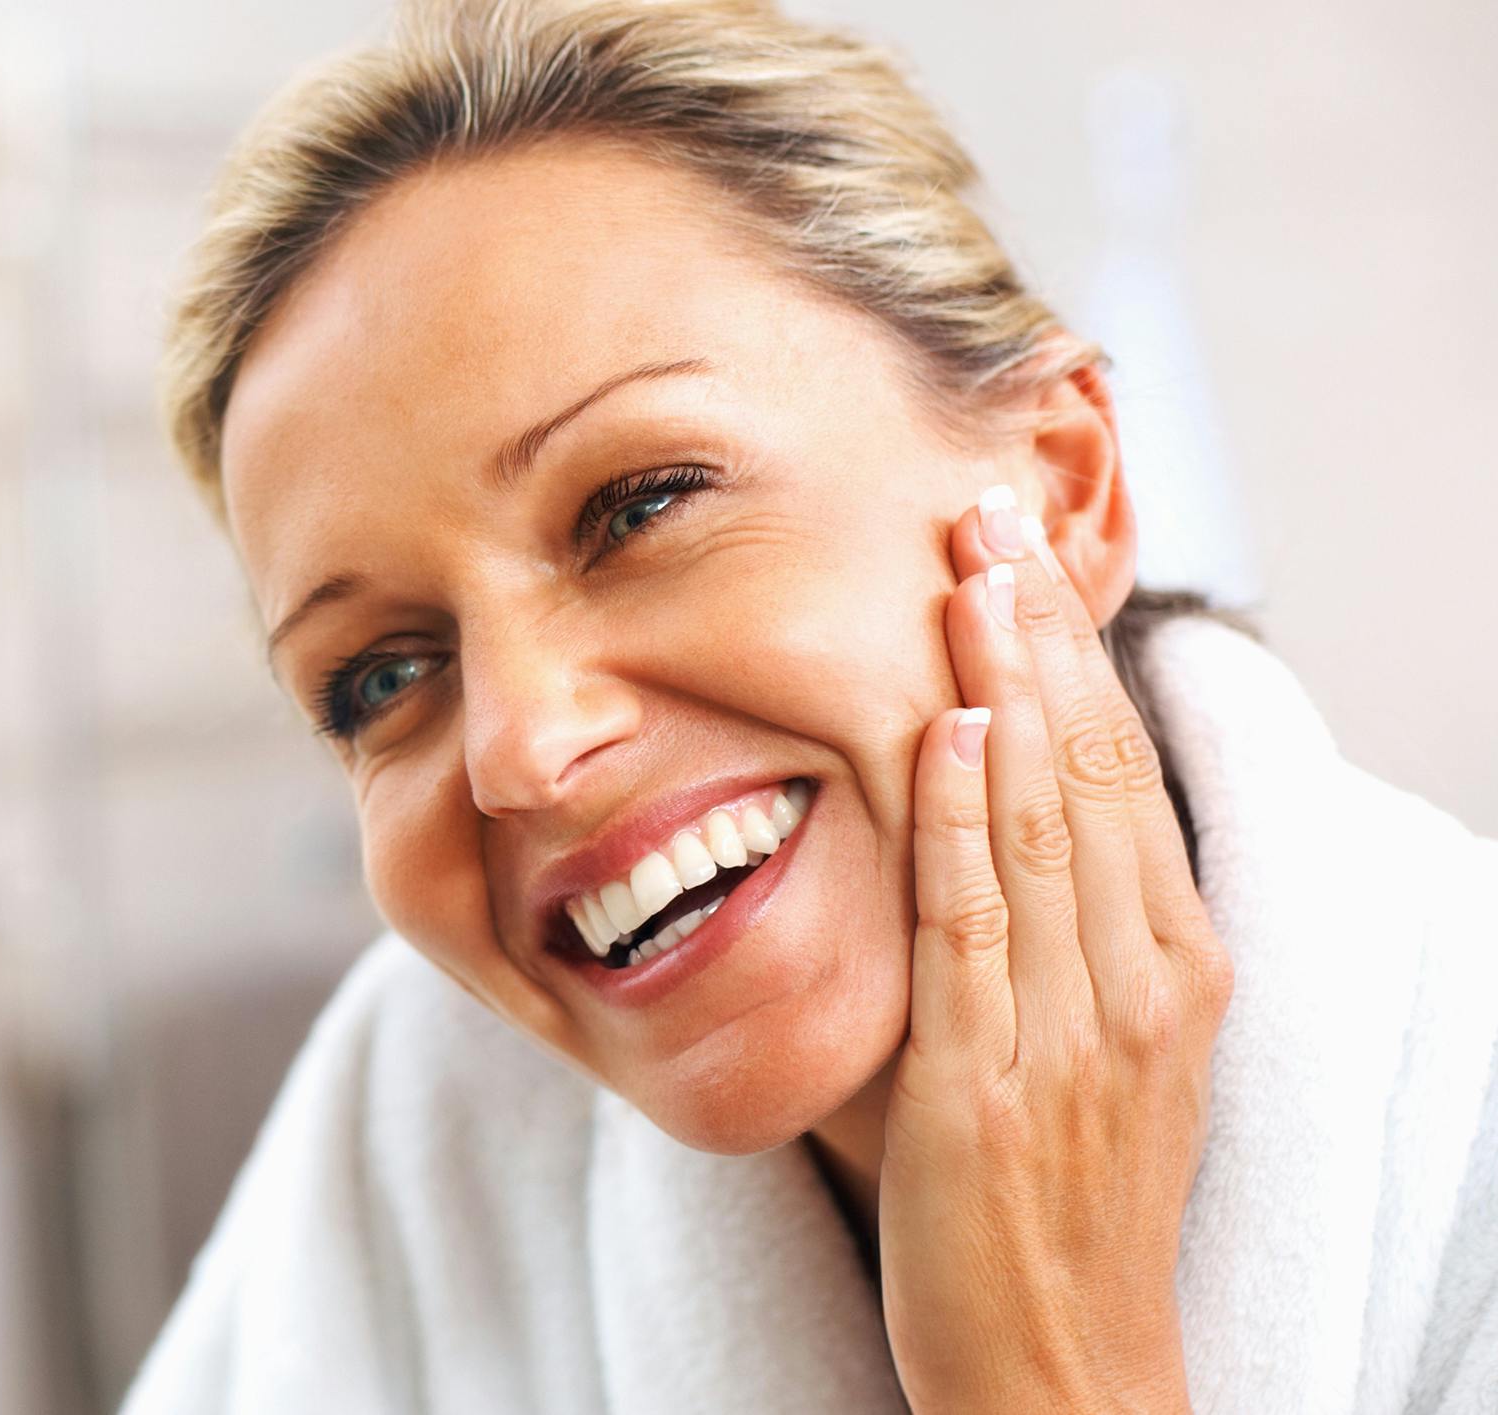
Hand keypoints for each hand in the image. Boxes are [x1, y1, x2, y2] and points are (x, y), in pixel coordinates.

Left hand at [878, 491, 1235, 1413]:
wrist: (1067, 1369)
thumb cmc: (1070, 1203)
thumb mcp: (1106, 1052)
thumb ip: (1072, 933)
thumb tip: (1004, 800)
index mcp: (1176, 967)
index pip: (1124, 775)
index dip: (1076, 656)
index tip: (1027, 558)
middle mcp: (1141, 986)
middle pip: (1090, 772)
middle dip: (1040, 633)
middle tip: (990, 514)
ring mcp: (1072, 1036)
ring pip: (1040, 825)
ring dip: (1003, 686)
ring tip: (969, 575)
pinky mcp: (986, 1087)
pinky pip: (975, 927)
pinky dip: (964, 820)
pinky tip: (946, 729)